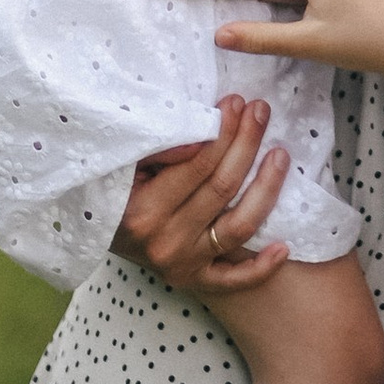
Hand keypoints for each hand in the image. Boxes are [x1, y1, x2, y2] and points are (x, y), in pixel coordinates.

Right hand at [114, 98, 291, 294]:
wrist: (100, 232)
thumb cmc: (113, 189)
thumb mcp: (125, 163)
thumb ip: (159, 150)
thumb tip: (200, 136)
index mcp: (142, 210)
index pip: (199, 164)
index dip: (224, 130)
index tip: (237, 103)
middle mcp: (165, 241)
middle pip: (223, 187)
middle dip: (247, 143)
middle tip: (261, 111)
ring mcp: (182, 264)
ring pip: (238, 227)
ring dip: (266, 189)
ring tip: (281, 155)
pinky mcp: (194, 281)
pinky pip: (233, 280)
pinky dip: (261, 268)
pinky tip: (283, 246)